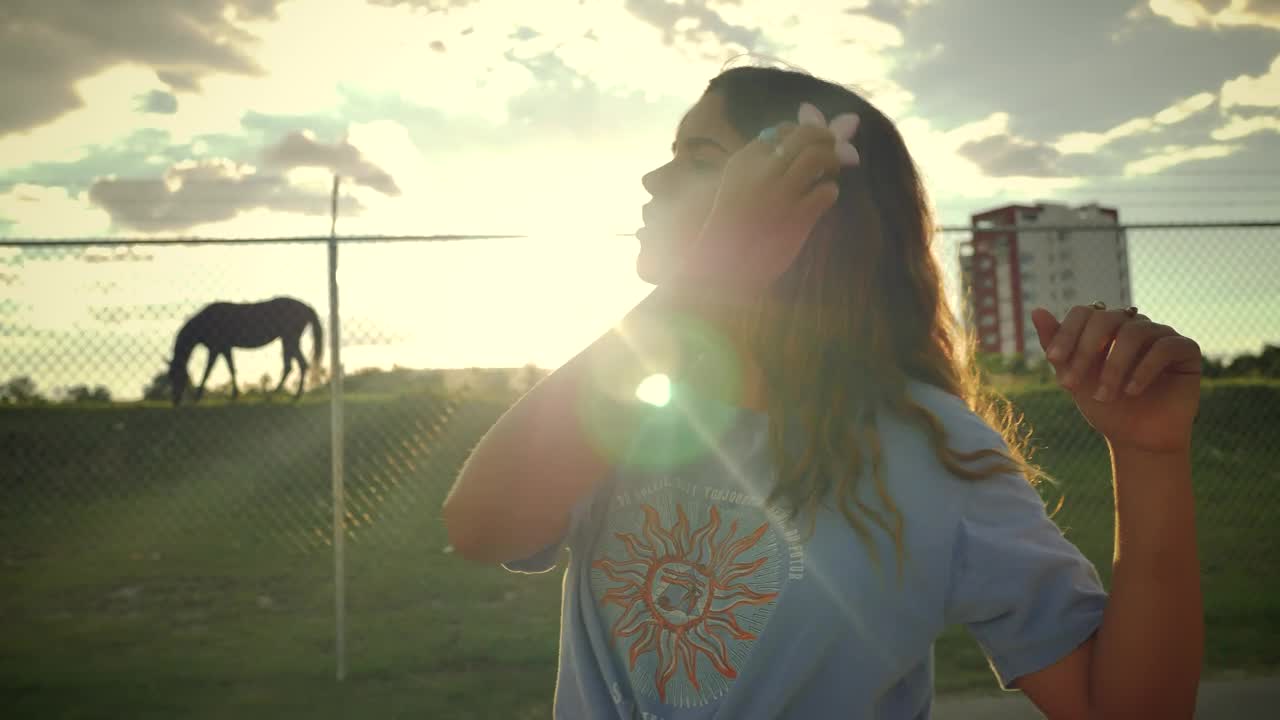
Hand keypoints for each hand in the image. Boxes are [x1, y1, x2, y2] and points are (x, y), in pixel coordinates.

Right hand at [666, 122, 842, 301]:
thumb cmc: (728, 228)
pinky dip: (830, 191)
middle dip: (825, 139)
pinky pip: (827, 190)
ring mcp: (781, 192)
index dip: (801, 135)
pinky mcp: (798, 216)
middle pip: (806, 135)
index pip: (782, 130)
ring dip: (832, 161)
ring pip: (820, 156)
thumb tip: (788, 148)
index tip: (806, 146)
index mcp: (744, 160)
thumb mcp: (734, 187)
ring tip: (829, 174)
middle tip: (830, 151)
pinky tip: (823, 200)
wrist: (722, 266)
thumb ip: (757, 167)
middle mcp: (763, 170)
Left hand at [1031, 305, 1201, 454]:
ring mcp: (1161, 334)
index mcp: (1107, 328)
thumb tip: (1036, 310)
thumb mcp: (1074, 377)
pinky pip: (1165, 346)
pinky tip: (1132, 391)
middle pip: (1107, 318)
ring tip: (1105, 396)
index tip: (1052, 359)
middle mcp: (1134, 325)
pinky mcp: (1186, 349)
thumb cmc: (1105, 407)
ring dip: (1114, 367)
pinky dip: (1144, 369)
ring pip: (1135, 332)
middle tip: (1072, 383)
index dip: (1067, 333)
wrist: (1138, 439)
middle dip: (1085, 350)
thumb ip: (1056, 345)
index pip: (1085, 312)